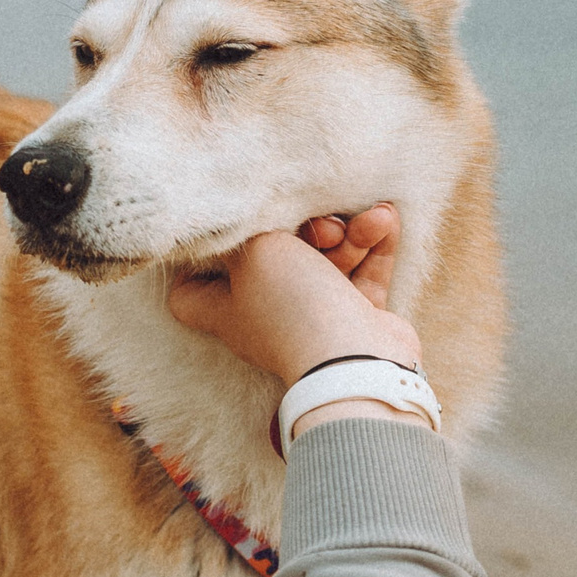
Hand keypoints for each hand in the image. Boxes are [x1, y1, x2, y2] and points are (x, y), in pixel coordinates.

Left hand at [167, 203, 421, 388]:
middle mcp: (266, 314)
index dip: (195, 266)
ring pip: (327, 260)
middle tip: (323, 226)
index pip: (189, 295)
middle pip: (275, 260)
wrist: (356, 361)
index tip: (216, 238)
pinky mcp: (356, 317)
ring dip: (351, 233)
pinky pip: (363, 272)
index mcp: (226, 308)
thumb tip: (247, 214)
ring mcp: (313, 317)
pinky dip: (374, 245)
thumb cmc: (293, 306)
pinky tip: (387, 218)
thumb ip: (250, 226)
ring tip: (372, 220)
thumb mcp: (256, 251)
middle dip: (305, 232)